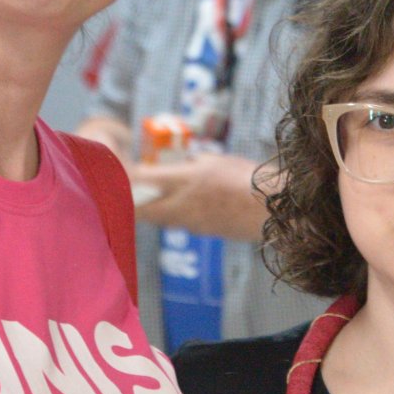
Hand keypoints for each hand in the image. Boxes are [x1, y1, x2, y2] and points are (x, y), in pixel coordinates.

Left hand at [130, 153, 267, 239]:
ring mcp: (190, 222)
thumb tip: (183, 165)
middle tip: (129, 193)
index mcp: (183, 180)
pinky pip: (180, 224)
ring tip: (157, 196)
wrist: (273, 209)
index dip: (125, 177)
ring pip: (159, 219)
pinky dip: (176, 215)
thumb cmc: (250, 178)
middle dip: (132, 203)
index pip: (140, 181)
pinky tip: (189, 205)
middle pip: (140, 210)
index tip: (120, 171)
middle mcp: (181, 204)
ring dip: (153, 209)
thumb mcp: (218, 161)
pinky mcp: (202, 232)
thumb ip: (195, 164)